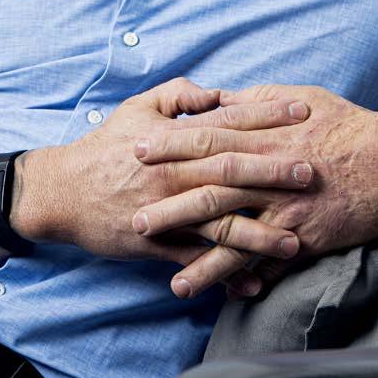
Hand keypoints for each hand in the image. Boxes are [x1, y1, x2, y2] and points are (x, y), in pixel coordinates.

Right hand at [28, 76, 314, 295]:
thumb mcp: (138, 108)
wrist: (64, 190)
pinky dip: (226, 275)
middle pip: (232, 170)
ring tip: (298, 240)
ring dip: (261, 234)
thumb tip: (217, 92)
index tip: (303, 111)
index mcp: (174, 140)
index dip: (267, 115)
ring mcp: (168, 211)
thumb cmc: (105, 147)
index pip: (229, 122)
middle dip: (275, 171)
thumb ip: (179, 96)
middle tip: (313, 172)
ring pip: (221, 223)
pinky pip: (197, 262)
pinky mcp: (157, 243)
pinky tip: (255, 285)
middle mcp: (175, 174)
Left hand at [130, 83, 377, 297]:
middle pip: (208, 185)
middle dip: (168, 199)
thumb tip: (218, 99)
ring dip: (193, 247)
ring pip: (230, 227)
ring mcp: (284, 206)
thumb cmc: (346, 124)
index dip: (169, 144)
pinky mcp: (301, 235)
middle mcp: (269, 170)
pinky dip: (234, 276)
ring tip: (161, 262)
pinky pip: (262, 260)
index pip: (206, 136)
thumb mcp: (297, 97)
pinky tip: (209, 290)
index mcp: (264, 133)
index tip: (136, 150)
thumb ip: (254, 101)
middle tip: (132, 212)